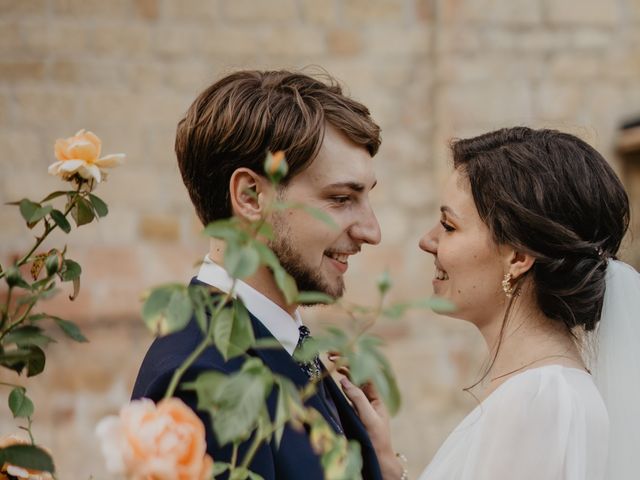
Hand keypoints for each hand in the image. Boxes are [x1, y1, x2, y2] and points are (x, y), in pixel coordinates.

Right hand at [329, 355, 404, 479]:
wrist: (379, 457)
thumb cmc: (377, 439)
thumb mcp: (368, 417)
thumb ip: (357, 398)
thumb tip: (344, 380)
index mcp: (377, 394)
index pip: (363, 370)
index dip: (350, 360)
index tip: (337, 354)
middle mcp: (371, 395)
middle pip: (358, 372)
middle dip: (345, 361)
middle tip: (329, 354)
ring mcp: (365, 401)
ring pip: (354, 379)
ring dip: (344, 369)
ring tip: (331, 361)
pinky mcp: (358, 408)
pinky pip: (351, 390)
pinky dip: (344, 381)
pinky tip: (337, 377)